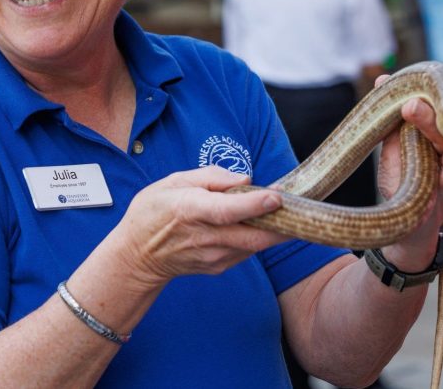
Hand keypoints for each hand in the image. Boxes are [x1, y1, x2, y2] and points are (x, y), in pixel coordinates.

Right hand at [110, 166, 288, 287]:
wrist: (137, 255)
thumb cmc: (153, 211)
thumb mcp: (173, 181)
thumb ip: (211, 176)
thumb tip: (245, 179)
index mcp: (190, 210)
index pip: (228, 211)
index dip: (255, 205)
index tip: (277, 196)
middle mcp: (205, 237)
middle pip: (254, 237)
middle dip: (284, 225)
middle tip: (304, 207)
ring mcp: (213, 257)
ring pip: (256, 246)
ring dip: (277, 230)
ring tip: (288, 210)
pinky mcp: (219, 267)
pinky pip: (248, 251)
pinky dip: (260, 237)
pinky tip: (263, 222)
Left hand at [373, 75, 442, 270]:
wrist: (407, 224)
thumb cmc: (403, 178)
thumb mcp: (392, 145)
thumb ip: (391, 117)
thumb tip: (383, 79)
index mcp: (437, 130)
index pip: (442, 106)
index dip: (432, 96)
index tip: (409, 91)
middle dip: (431, 117)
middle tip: (411, 106)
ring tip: (439, 138)